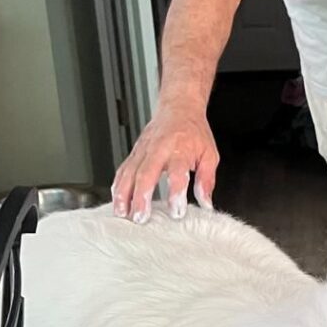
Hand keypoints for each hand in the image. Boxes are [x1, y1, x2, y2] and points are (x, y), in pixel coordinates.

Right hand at [111, 103, 218, 222]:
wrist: (179, 108)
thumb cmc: (194, 132)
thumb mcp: (209, 154)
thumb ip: (207, 180)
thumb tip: (206, 203)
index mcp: (180, 149)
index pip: (177, 173)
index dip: (175, 193)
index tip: (176, 211)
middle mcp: (159, 149)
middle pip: (146, 174)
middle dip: (141, 197)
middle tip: (141, 217)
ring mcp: (144, 150)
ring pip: (129, 173)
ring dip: (124, 195)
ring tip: (123, 214)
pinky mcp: (134, 152)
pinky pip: (122, 170)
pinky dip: (117, 186)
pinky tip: (117, 200)